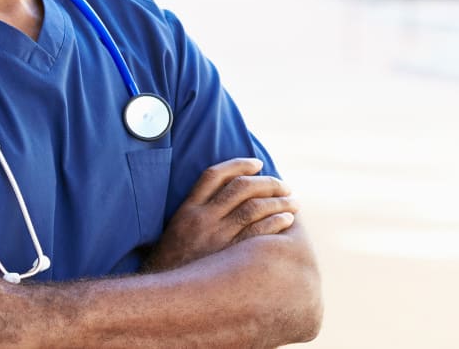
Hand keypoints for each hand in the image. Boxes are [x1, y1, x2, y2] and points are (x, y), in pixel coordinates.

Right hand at [142, 157, 298, 272]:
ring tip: (293, 202)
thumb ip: (199, 210)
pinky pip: (258, 233)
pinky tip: (287, 220)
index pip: (214, 175)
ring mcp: (215, 238)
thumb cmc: (175, 262)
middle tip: (285, 186)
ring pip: (253, 208)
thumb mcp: (179, 229)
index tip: (258, 163)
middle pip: (241, 188)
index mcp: (188, 209)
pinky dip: (276, 222)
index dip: (239, 164)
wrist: (165, 295)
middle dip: (268, 182)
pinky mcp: (228, 257)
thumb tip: (230, 194)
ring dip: (278, 201)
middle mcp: (202, 219)